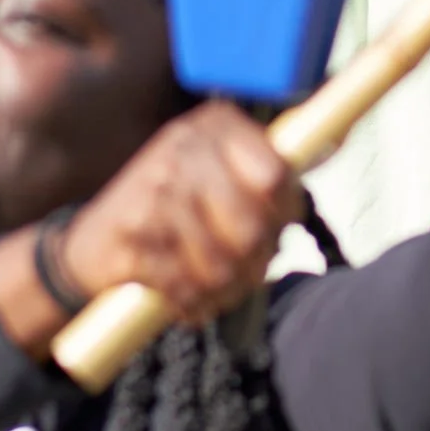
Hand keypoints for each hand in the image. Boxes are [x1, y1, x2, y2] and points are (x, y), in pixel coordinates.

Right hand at [62, 98, 302, 326]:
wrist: (91, 242)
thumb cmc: (173, 206)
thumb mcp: (217, 168)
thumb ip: (271, 161)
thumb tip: (338, 139)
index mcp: (213, 126)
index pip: (275, 175)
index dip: (286, 209)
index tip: (279, 225)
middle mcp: (182, 149)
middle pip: (252, 226)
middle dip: (259, 260)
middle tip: (252, 269)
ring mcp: (152, 192)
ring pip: (221, 263)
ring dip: (228, 290)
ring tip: (223, 289)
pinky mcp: (131, 236)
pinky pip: (186, 286)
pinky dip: (196, 304)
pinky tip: (193, 302)